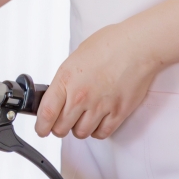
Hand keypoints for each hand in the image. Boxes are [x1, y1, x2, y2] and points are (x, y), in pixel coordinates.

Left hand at [34, 21, 160, 139]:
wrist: (137, 45)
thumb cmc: (109, 45)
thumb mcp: (75, 58)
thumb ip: (65, 80)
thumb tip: (58, 95)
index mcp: (66, 79)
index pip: (47, 113)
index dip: (41, 126)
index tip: (41, 129)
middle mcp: (81, 96)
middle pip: (61, 128)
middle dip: (58, 128)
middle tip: (61, 124)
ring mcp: (100, 106)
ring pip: (81, 133)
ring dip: (78, 130)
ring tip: (81, 120)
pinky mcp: (118, 112)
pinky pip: (102, 133)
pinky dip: (97, 131)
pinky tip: (97, 122)